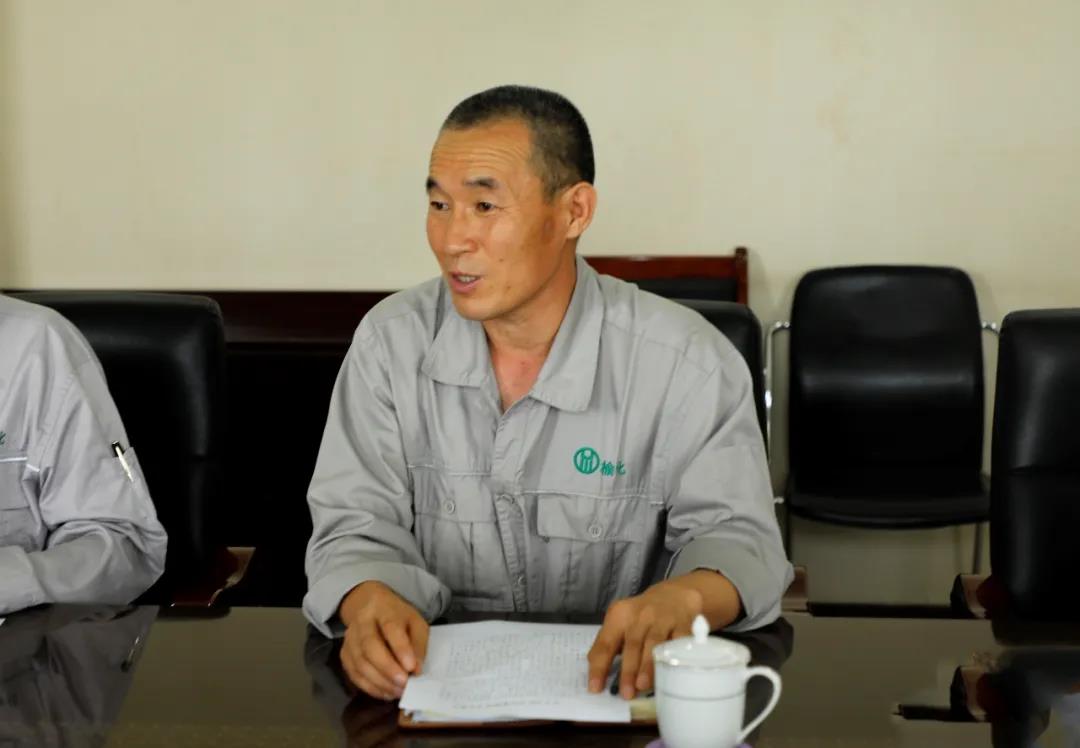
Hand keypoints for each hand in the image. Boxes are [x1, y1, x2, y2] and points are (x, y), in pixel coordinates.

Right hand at [338, 580, 428, 700]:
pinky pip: (354, 675)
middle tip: (404, 683)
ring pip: (360, 663)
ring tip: (399, 691)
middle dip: (387, 668)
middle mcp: (362, 622)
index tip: (411, 667)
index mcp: (383, 609)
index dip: (401, 649)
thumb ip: (418, 644)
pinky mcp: (344, 654)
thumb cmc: (397, 617)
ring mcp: (349, 639)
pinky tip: (386, 692)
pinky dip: (371, 687)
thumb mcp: (415, 622)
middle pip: (369, 646)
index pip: (390, 627)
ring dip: (380, 682)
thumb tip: (416, 670)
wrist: (368, 606)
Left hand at [586, 570, 740, 698]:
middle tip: (625, 693)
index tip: (595, 688)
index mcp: (620, 615)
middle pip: (632, 643)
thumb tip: (597, 674)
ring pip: (655, 643)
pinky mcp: (684, 624)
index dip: (600, 666)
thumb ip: (610, 645)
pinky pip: (679, 641)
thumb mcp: (621, 623)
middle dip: (628, 669)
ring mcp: (664, 619)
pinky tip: (671, 673)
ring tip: (643, 686)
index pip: (606, 643)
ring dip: (648, 665)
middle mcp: (641, 615)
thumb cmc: (642, 617)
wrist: (675, 596)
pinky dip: (675, 657)